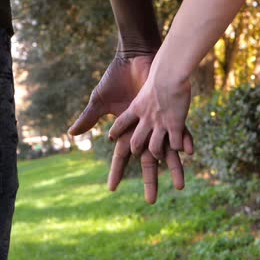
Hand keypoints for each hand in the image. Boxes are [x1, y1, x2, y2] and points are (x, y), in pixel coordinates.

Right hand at [68, 55, 192, 201]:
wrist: (135, 59)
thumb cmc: (116, 78)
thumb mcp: (99, 100)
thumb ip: (89, 117)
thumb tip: (70, 134)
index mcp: (127, 131)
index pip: (122, 157)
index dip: (117, 172)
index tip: (112, 188)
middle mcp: (144, 132)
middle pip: (148, 162)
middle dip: (150, 180)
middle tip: (151, 201)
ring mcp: (158, 124)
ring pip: (168, 151)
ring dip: (174, 168)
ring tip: (180, 187)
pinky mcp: (171, 113)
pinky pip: (180, 131)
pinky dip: (184, 142)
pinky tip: (188, 154)